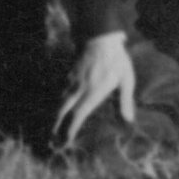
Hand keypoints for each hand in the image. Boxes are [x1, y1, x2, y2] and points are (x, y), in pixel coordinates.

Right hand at [54, 32, 138, 149]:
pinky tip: (59, 107)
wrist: (100, 35)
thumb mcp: (126, 79)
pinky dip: (58, 102)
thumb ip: (125, 100)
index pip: (78, 115)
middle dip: (54, 126)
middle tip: (50, 140)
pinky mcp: (69, 73)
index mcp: (92, 92)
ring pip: (59, 101)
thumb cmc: (116, 59)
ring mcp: (71, 80)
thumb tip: (128, 120)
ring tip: (52, 128)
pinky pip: (61, 91)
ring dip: (54, 115)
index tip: (64, 142)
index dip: (69, 130)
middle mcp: (78, 88)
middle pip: (61, 110)